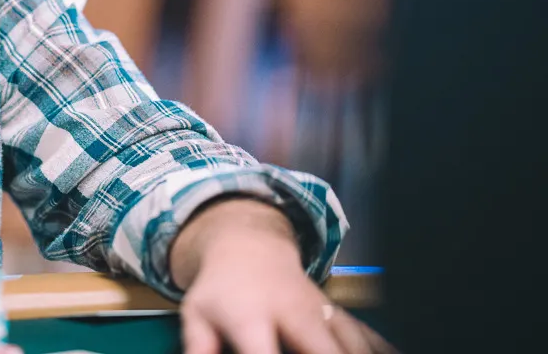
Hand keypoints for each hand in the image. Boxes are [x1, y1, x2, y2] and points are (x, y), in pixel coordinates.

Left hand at [170, 200, 395, 353]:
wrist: (248, 247)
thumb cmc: (220, 292)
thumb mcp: (198, 317)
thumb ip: (199, 348)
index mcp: (252, 316)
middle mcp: (295, 313)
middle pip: (325, 351)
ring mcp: (323, 313)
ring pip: (355, 346)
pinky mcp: (341, 316)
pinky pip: (370, 339)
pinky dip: (380, 348)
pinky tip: (391, 353)